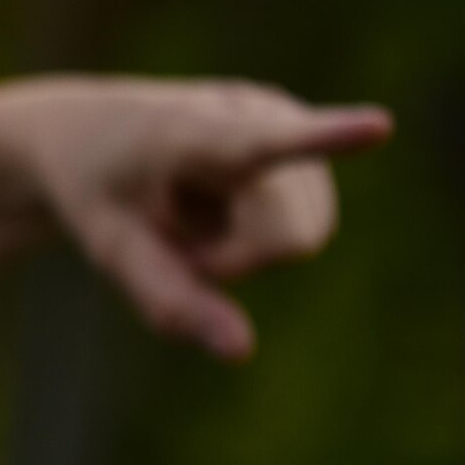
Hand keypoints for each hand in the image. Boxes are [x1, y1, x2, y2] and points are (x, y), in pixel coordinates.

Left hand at [7, 78, 393, 359]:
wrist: (85, 131)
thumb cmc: (92, 188)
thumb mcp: (110, 249)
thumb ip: (168, 299)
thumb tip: (243, 352)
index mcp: (193, 130)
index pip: (264, 143)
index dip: (326, 138)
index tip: (379, 127)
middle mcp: (257, 112)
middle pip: (289, 239)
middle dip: (236, 264)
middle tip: (174, 238)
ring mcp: (289, 122)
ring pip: (303, 237)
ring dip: (245, 250)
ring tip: (192, 209)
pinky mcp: (304, 142)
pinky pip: (302, 229)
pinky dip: (256, 239)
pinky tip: (218, 204)